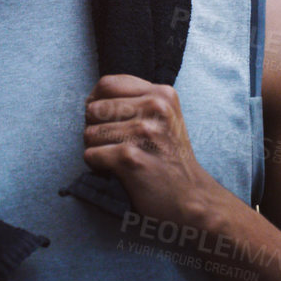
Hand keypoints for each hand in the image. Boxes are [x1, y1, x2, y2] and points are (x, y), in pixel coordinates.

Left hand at [82, 74, 223, 227]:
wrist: (191, 196)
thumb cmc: (171, 158)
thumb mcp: (166, 117)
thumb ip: (137, 101)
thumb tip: (92, 99)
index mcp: (162, 93)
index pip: (107, 84)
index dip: (97, 102)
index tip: (104, 119)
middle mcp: (155, 107)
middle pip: (94, 108)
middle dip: (96, 128)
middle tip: (115, 144)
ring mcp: (144, 132)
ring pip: (89, 133)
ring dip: (97, 150)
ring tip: (119, 159)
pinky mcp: (131, 158)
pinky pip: (91, 155)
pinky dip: (98, 166)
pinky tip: (117, 171)